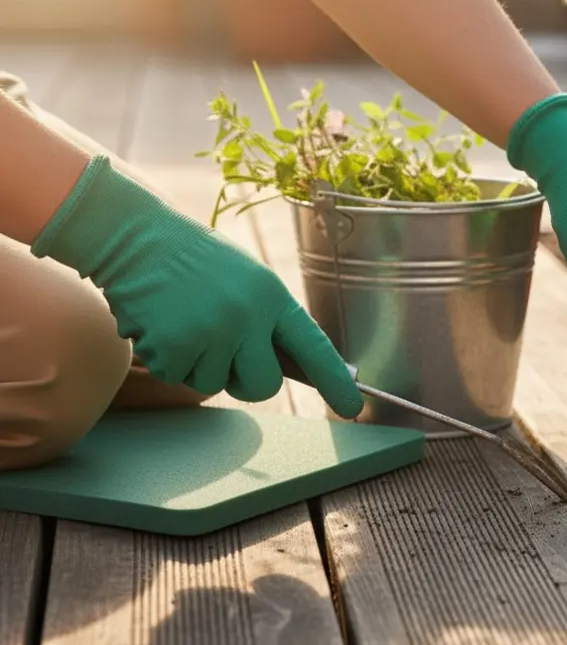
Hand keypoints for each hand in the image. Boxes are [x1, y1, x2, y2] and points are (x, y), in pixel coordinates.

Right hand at [30, 156, 363, 416]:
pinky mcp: (171, 348)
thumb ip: (271, 320)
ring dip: (200, 364)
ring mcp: (209, 334)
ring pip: (214, 384)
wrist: (137, 237)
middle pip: (263, 386)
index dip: (334, 381)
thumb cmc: (199, 261)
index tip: (352, 407)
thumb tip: (296, 369)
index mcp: (272, 296)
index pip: (313, 346)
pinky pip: (178, 377)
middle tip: (227, 351)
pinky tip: (163, 324)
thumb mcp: (250, 280)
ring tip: (187, 321)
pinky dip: (169, 359)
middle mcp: (246, 317)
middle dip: (247, 380)